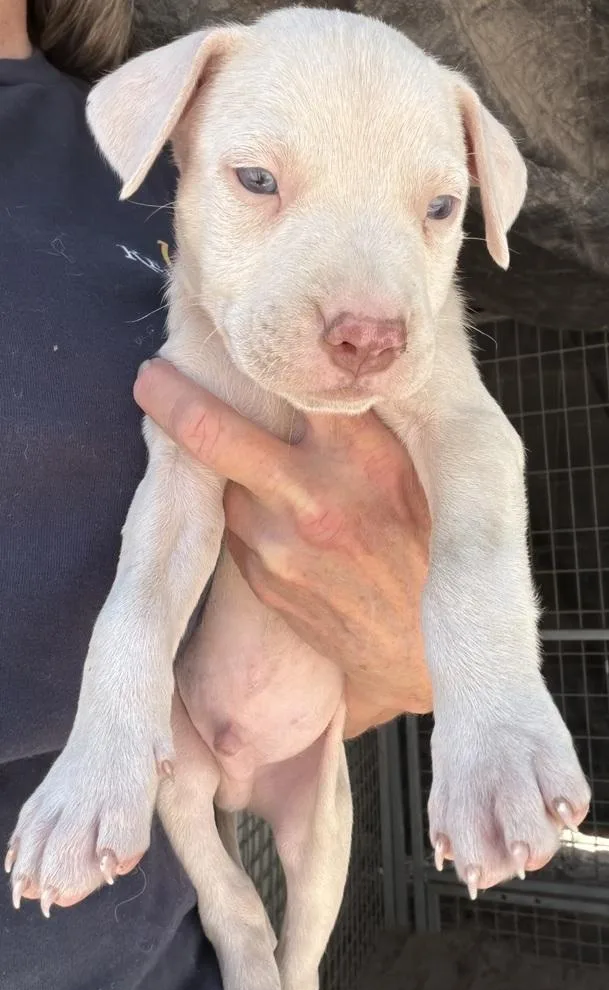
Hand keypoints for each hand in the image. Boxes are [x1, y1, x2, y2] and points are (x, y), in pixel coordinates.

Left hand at [134, 360, 432, 736]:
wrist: (420, 646)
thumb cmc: (426, 546)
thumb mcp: (417, 471)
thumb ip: (366, 425)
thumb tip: (317, 373)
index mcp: (361, 456)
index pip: (292, 383)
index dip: (253, 354)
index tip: (225, 335)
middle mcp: (311, 495)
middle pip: (214, 433)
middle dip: (171, 398)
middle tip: (149, 378)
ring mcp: (279, 544)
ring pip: (222, 483)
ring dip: (224, 469)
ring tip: (244, 463)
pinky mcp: (262, 579)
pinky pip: (235, 529)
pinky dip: (245, 512)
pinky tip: (272, 516)